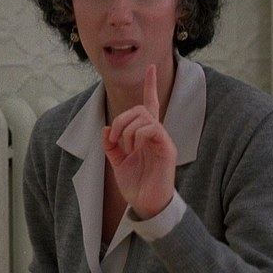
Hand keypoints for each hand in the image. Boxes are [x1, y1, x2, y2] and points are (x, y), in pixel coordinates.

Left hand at [102, 65, 177, 218]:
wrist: (145, 204)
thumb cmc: (136, 185)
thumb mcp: (116, 163)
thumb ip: (111, 145)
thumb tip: (106, 128)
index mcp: (144, 135)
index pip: (149, 104)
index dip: (150, 86)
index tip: (152, 68)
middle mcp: (155, 134)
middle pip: (139, 109)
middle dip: (121, 119)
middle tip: (115, 139)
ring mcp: (162, 140)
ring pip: (143, 116)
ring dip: (127, 129)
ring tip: (126, 148)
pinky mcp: (167, 148)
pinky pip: (152, 128)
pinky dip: (138, 134)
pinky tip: (135, 148)